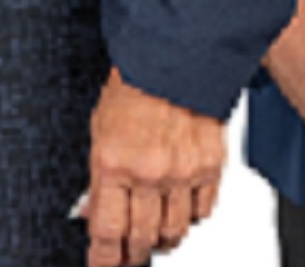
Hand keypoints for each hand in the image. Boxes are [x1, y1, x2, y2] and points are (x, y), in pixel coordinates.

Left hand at [84, 73, 225, 264]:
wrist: (174, 59)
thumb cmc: (133, 90)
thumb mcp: (99, 133)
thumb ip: (99, 179)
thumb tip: (93, 214)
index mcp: (114, 164)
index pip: (107, 232)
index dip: (104, 259)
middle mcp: (149, 173)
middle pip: (141, 239)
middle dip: (133, 256)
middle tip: (130, 258)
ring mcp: (183, 172)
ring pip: (175, 232)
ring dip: (163, 241)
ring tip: (156, 238)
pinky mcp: (211, 166)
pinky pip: (203, 211)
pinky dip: (192, 218)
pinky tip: (182, 210)